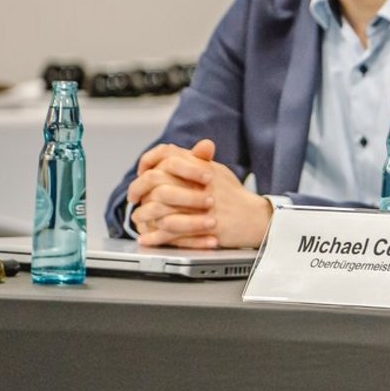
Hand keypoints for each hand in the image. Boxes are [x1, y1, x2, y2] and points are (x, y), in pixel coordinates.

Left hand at [126, 139, 272, 248]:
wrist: (256, 218)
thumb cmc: (235, 197)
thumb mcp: (217, 171)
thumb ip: (195, 161)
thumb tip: (170, 153)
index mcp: (202, 166)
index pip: (167, 153)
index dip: (149, 160)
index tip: (142, 171)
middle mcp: (198, 183)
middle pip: (156, 179)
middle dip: (138, 189)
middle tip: (133, 197)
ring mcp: (199, 206)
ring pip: (158, 207)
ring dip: (143, 214)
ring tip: (138, 218)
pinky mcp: (201, 228)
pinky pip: (170, 232)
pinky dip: (154, 236)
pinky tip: (146, 237)